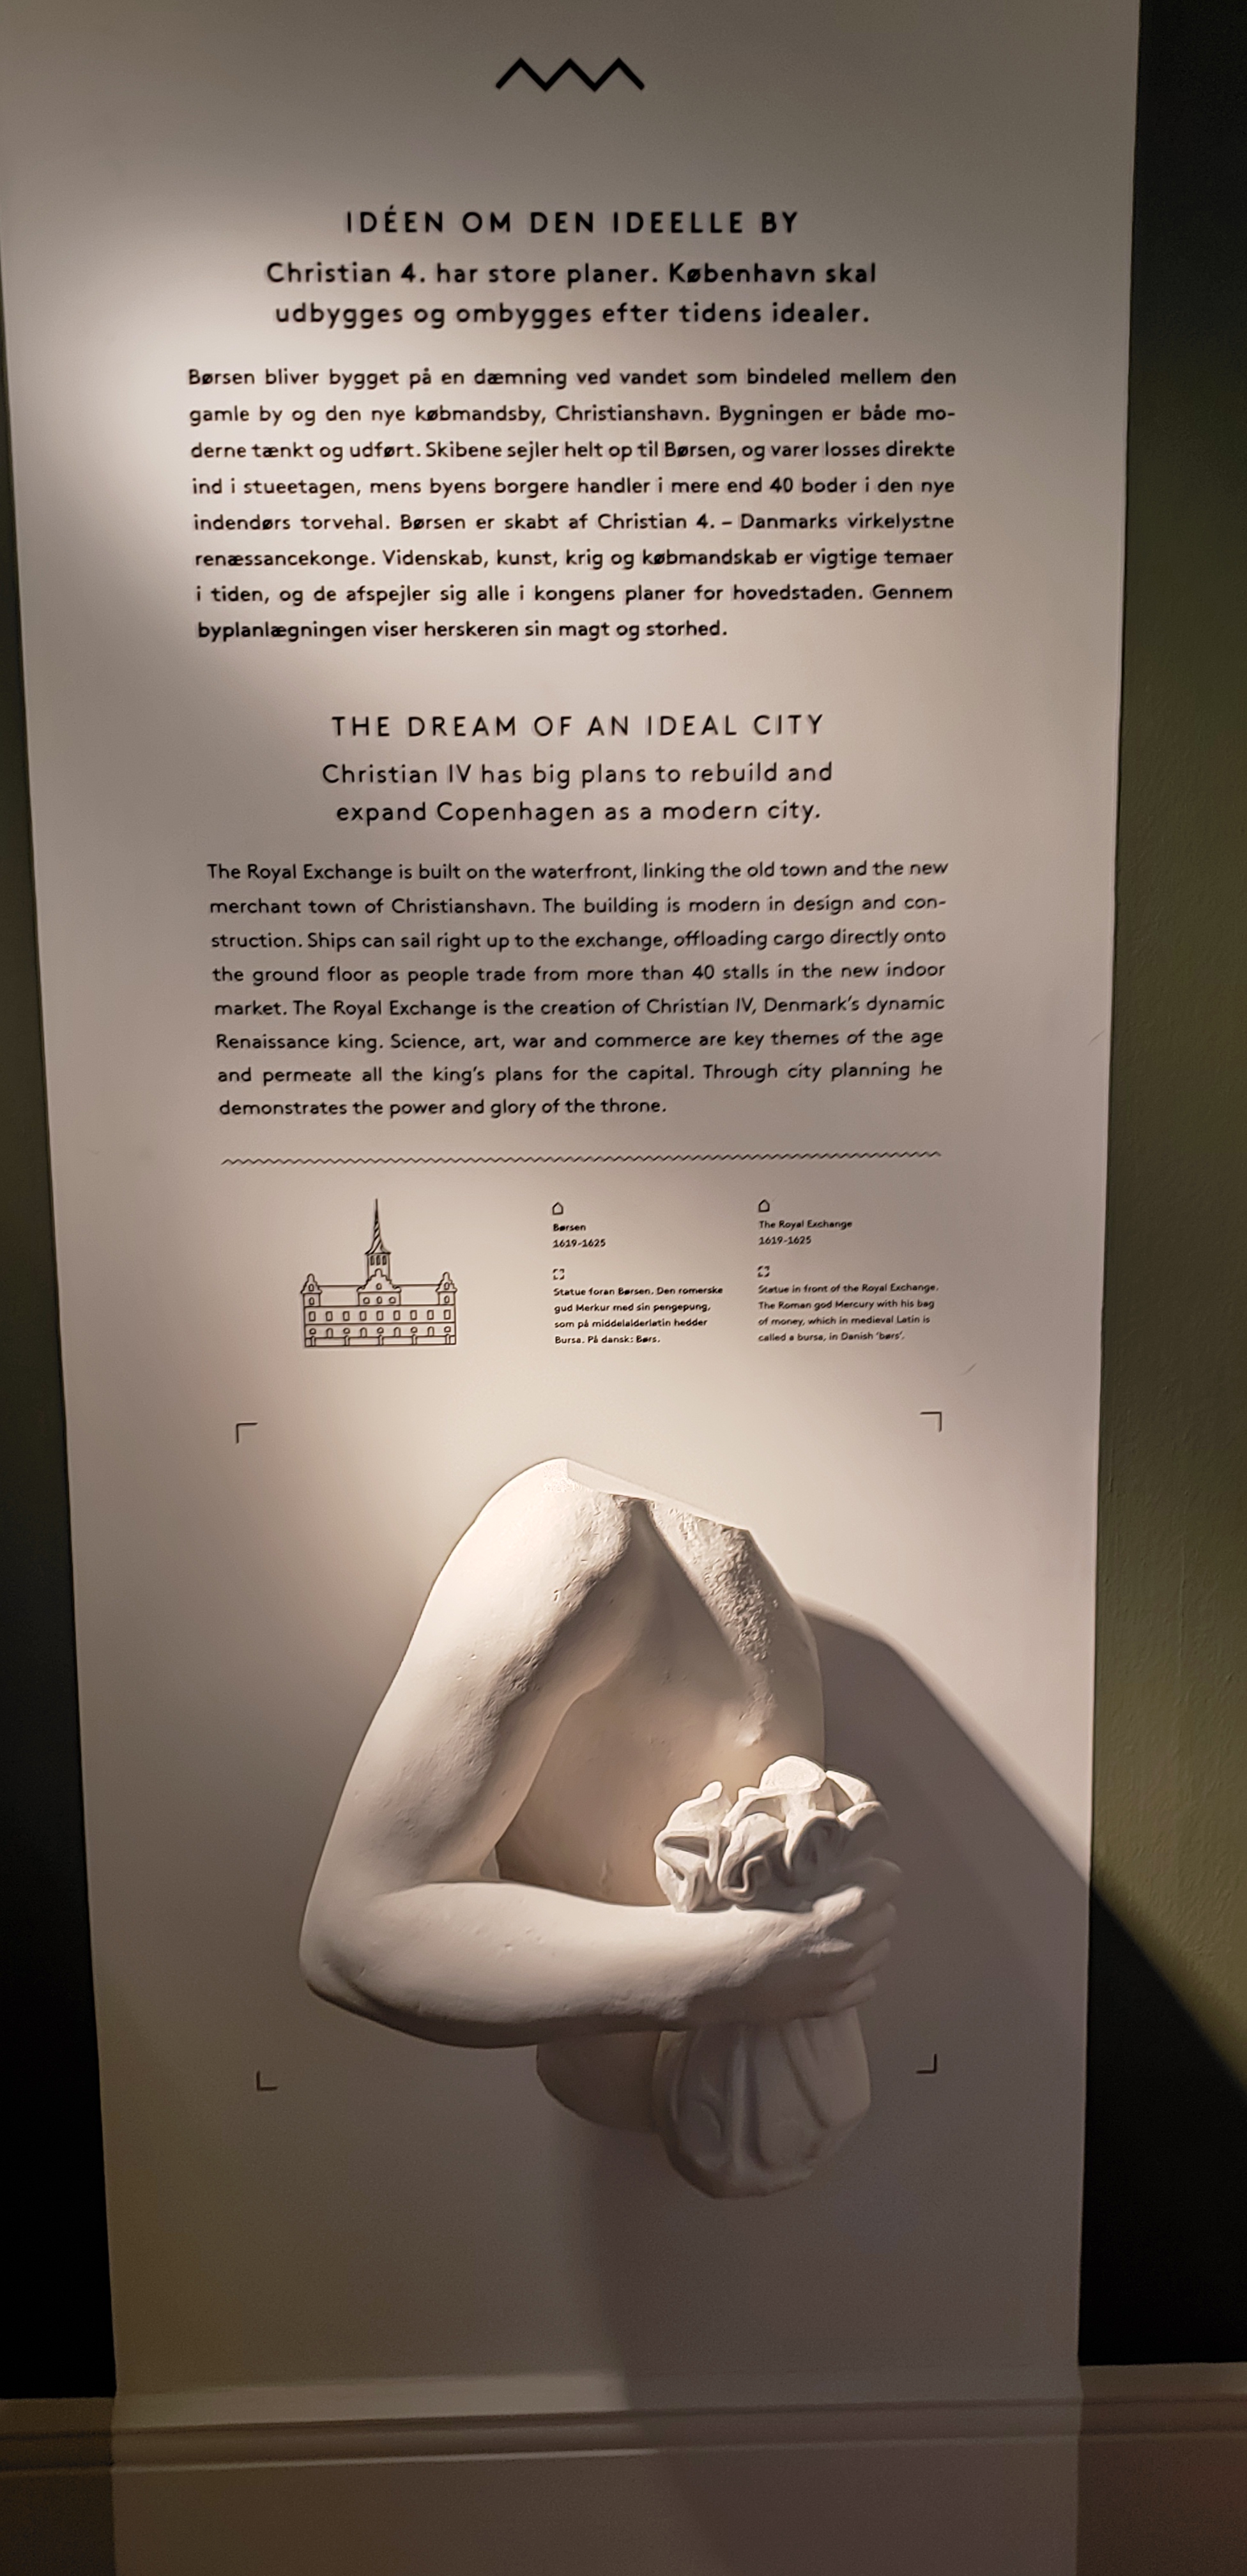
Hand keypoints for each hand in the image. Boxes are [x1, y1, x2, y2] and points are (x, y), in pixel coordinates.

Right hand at [688, 1857, 899, 2026]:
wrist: (713, 1967)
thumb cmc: (741, 1917)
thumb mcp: (782, 1881)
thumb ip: (822, 1874)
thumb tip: (844, 1862)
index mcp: (844, 1906)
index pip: (890, 1877)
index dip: (873, 1872)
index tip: (857, 1872)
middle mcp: (853, 1943)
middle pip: (888, 1914)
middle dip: (870, 1905)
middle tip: (839, 1903)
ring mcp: (844, 1978)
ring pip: (881, 1949)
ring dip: (864, 1939)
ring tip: (831, 1933)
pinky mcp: (832, 2003)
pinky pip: (867, 1982)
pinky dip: (855, 1972)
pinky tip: (827, 1963)